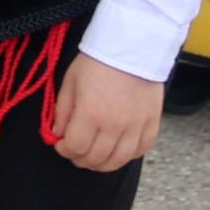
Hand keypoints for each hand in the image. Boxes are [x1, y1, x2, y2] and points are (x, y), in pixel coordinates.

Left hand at [49, 52, 160, 174]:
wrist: (132, 46)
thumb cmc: (97, 61)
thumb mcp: (71, 82)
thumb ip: (62, 111)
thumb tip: (57, 134)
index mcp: (91, 113)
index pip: (75, 147)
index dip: (64, 150)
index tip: (61, 145)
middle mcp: (115, 124)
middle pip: (96, 158)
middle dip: (80, 159)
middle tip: (76, 153)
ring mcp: (136, 126)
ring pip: (119, 160)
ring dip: (103, 164)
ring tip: (95, 158)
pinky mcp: (152, 122)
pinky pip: (141, 150)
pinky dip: (128, 155)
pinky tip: (119, 150)